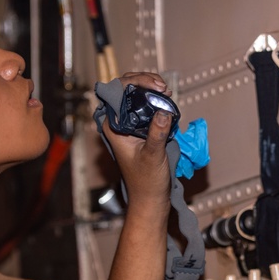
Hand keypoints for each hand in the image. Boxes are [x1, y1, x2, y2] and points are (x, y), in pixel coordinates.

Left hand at [102, 72, 171, 215]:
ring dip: (151, 89)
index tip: (155, 86)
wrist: (150, 197)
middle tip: (163, 87)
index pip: (117, 91)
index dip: (136, 82)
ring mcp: (129, 125)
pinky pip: (145, 106)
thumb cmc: (146, 181)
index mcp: (112, 126)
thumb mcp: (153, 156)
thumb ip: (156, 134)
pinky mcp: (140, 129)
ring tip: (166, 92)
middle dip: (144, 82)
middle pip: (126, 89)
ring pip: (135, 96)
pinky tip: (166, 100)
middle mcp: (117, 122)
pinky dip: (155, 99)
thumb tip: (164, 111)